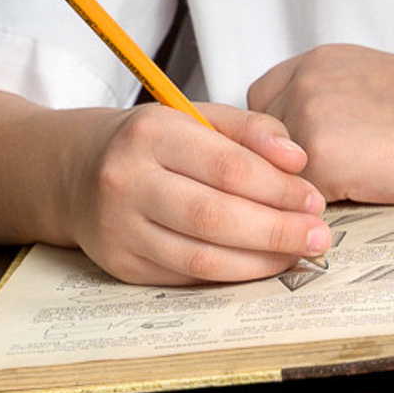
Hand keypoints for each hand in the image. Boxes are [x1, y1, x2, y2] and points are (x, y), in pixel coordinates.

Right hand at [57, 99, 327, 285]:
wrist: (75, 171)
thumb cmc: (149, 142)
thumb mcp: (194, 116)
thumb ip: (250, 129)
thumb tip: (297, 160)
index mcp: (150, 133)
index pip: (227, 167)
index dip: (278, 188)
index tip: (314, 199)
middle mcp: (127, 181)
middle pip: (215, 216)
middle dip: (276, 230)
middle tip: (318, 234)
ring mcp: (119, 228)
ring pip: (201, 256)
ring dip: (259, 260)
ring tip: (296, 253)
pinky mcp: (121, 265)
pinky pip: (186, 276)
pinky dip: (230, 274)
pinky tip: (259, 264)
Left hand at [246, 46, 393, 204]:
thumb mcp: (371, 86)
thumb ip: (326, 104)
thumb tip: (292, 152)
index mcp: (316, 61)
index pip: (260, 105)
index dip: (278, 140)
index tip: (304, 159)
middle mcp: (304, 80)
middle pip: (257, 144)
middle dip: (284, 168)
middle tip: (334, 180)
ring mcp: (308, 114)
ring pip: (275, 176)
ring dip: (304, 190)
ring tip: (358, 186)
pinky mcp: (323, 155)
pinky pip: (300, 200)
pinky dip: (325, 208)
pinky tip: (367, 195)